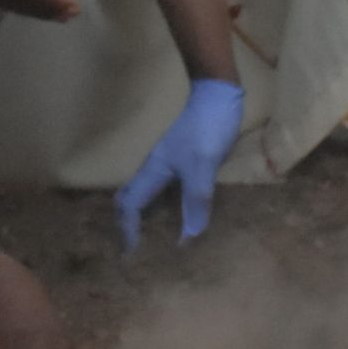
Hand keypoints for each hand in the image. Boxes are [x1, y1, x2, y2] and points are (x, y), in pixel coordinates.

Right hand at [116, 78, 243, 247]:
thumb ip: (196, 198)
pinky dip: (169, 209)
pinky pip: (168, 190)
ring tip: (160, 243)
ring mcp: (169, 164)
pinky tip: (185, 218)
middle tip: (140, 253)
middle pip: (131, 201)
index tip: (133, 256)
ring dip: (149, 219)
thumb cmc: (207, 126)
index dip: (128, 231)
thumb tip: (188, 239)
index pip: (129, 206)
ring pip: (149, 196)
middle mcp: (155, 169)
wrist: (219, 92)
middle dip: (129, 226)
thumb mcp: (203, 164)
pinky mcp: (184, 161)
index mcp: (153, 171)